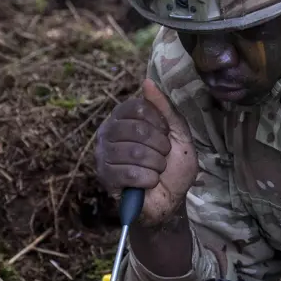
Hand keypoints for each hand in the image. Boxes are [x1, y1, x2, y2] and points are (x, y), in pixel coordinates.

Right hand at [95, 78, 197, 226]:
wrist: (171, 198)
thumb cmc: (174, 165)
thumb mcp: (177, 132)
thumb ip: (164, 108)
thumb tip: (146, 82)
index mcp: (123, 118)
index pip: (138, 107)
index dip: (159, 123)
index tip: (165, 135)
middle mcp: (108, 132)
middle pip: (137, 129)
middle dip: (160, 146)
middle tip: (163, 156)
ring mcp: (103, 155)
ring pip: (135, 152)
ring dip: (156, 164)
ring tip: (157, 170)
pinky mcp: (104, 177)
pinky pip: (129, 173)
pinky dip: (148, 179)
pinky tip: (149, 183)